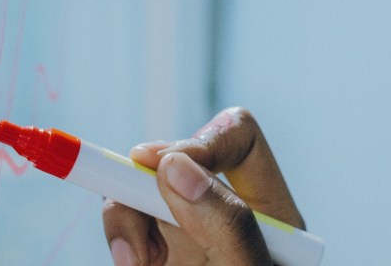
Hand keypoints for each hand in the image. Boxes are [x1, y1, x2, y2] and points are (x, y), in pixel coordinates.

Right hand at [102, 107, 304, 264]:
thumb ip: (227, 222)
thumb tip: (173, 165)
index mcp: (271, 210)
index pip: (241, 137)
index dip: (203, 140)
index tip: (166, 166)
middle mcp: (226, 211)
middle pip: (178, 157)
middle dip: (144, 180)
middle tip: (129, 209)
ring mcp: (189, 233)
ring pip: (140, 188)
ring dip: (124, 214)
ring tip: (136, 262)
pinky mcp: (155, 252)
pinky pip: (124, 222)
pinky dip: (119, 237)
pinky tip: (132, 265)